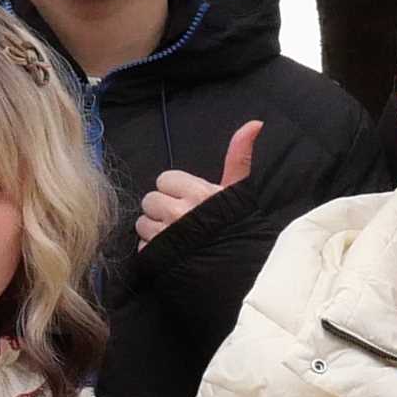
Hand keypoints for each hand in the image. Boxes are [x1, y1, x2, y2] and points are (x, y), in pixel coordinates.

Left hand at [132, 118, 262, 249]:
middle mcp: (178, 213)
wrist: (246, 273)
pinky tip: (170, 252)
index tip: (189, 200)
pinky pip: (142, 247)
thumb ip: (239, 156)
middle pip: (150, 200)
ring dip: (154, 229)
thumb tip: (254, 123)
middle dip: (162, 208)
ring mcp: (165, 237)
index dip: (176, 189)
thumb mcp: (241, 191)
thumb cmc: (242, 229)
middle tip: (180, 218)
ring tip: (175, 237)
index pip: (165, 179)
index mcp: (197, 193)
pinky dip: (152, 250)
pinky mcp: (157, 258)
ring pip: (142, 224)